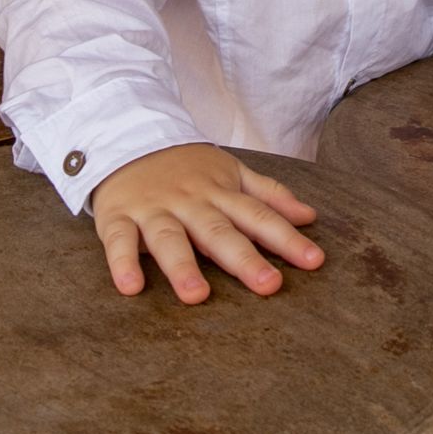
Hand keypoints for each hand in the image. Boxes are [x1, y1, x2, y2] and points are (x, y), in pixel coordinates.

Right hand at [90, 144, 320, 303]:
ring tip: (197, 296)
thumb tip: (309, 216)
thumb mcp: (232, 172)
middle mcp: (190, 202)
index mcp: (221, 193)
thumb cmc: (187, 167)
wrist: (128, 137)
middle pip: (219, 232)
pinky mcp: (118, 216)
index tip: (314, 261)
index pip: (260, 217)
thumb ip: (269, 195)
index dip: (288, 239)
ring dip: (182, 266)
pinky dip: (123, 262)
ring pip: (169, 238)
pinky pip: (119, 240)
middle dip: (244, 259)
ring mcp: (153, 209)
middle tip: (269, 285)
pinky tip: (130, 287)